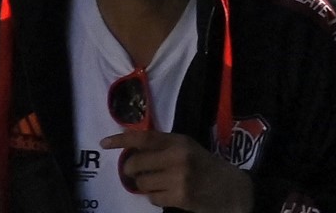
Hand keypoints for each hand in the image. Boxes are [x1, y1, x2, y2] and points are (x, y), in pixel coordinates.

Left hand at [104, 128, 253, 212]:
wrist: (230, 188)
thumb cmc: (205, 166)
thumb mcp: (187, 148)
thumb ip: (164, 147)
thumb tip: (131, 150)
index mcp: (179, 140)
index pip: (144, 137)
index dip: (121, 140)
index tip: (104, 143)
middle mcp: (177, 156)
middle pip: (135, 163)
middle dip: (131, 171)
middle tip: (138, 173)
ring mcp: (179, 177)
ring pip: (142, 183)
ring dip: (146, 186)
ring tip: (160, 184)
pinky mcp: (180, 196)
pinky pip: (152, 198)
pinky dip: (156, 198)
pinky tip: (169, 194)